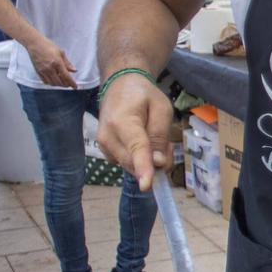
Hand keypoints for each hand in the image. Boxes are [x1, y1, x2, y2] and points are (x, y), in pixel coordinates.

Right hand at [26, 36, 76, 88]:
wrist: (35, 44)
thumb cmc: (48, 46)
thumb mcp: (61, 52)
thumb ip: (68, 63)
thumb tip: (74, 70)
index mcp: (57, 62)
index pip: (66, 77)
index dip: (72, 83)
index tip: (75, 87)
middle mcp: (50, 68)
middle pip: (60, 82)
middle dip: (66, 85)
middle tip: (69, 84)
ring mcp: (43, 71)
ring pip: (52, 83)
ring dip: (58, 85)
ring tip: (62, 82)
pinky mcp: (38, 72)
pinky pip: (45, 81)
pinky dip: (51, 83)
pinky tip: (54, 80)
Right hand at [97, 74, 172, 190]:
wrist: (119, 86)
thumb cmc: (143, 95)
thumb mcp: (161, 108)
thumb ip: (160, 135)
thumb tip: (158, 163)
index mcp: (122, 121)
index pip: (136, 148)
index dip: (143, 168)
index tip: (147, 185)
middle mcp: (108, 137)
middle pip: (135, 164)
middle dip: (156, 162)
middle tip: (167, 143)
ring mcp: (104, 147)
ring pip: (132, 167)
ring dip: (149, 161)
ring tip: (154, 138)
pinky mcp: (107, 153)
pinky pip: (128, 165)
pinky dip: (140, 160)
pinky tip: (144, 143)